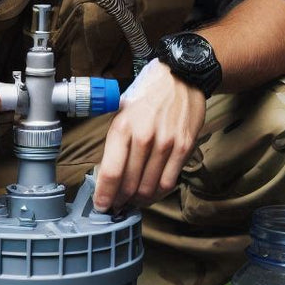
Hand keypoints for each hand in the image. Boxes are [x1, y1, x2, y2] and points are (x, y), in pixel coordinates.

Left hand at [93, 59, 204, 210]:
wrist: (180, 78)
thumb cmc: (146, 97)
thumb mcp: (121, 115)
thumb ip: (115, 145)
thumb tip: (108, 176)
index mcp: (122, 127)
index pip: (111, 172)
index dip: (104, 195)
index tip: (101, 206)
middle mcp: (144, 137)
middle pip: (129, 184)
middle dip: (120, 200)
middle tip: (117, 205)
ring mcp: (166, 143)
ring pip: (149, 187)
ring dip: (139, 200)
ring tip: (133, 201)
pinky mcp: (183, 147)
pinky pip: (168, 182)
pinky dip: (157, 193)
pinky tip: (151, 193)